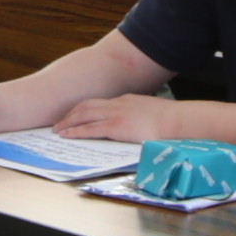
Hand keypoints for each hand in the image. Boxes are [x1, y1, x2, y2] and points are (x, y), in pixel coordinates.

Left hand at [56, 94, 172, 141]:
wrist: (178, 121)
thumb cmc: (172, 121)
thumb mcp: (153, 114)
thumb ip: (142, 118)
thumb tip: (142, 127)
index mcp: (127, 101)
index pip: (100, 103)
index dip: (85, 109)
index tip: (75, 114)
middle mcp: (119, 104)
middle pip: (87, 105)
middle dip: (71, 113)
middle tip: (60, 121)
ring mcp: (116, 114)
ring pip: (84, 115)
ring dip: (68, 122)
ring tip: (57, 129)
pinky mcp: (116, 126)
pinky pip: (90, 128)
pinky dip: (75, 131)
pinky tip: (67, 135)